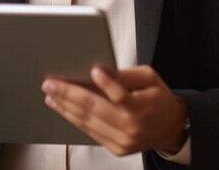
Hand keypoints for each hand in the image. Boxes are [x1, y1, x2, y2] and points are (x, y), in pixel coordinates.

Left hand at [42, 65, 186, 156]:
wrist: (169, 127)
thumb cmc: (156, 97)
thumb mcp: (149, 78)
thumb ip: (126, 74)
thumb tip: (102, 70)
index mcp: (141, 107)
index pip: (121, 95)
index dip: (106, 83)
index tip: (93, 70)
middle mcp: (131, 127)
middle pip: (95, 108)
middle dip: (69, 94)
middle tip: (50, 83)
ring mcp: (123, 140)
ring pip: (87, 122)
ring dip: (65, 107)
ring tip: (50, 94)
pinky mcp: (116, 148)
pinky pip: (90, 131)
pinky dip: (73, 118)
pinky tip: (62, 107)